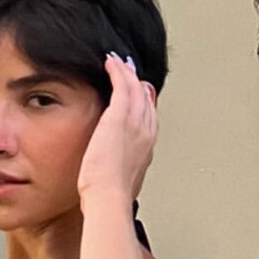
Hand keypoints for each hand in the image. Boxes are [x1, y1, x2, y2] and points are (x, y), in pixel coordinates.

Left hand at [76, 52, 156, 206]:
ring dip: (127, 73)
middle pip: (146, 99)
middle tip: (129, 70)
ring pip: (136, 88)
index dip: (144, 101)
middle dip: (137, 82)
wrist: (109, 196)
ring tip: (118, 62)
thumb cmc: (111, 195)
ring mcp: (135, 122)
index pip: (149, 116)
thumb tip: (115, 172)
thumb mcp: (123, 181)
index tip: (138, 92)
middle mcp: (146, 131)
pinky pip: (122, 85)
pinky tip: (111, 63)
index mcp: (147, 148)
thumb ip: (123, 170)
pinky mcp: (119, 116)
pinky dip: (118, 71)